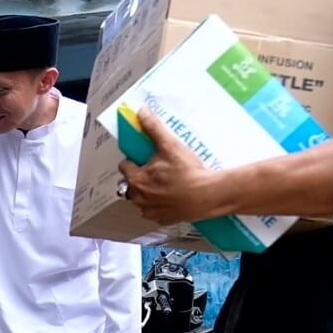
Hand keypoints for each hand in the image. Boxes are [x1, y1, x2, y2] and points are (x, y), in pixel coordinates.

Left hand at [118, 108, 229, 224]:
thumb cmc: (188, 171)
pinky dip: (159, 205)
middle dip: (139, 177)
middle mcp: (138, 198)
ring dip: (147, 192)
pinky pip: (154, 211)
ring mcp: (149, 211)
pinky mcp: (162, 220)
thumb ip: (153, 128)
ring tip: (165, 184)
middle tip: (156, 170)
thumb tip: (141, 112)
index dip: (134, 160)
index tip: (146, 158)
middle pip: (130, 184)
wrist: (208, 195)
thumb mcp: (169, 145)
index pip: (124, 166)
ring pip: (141, 199)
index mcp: (136, 179)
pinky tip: (172, 197)